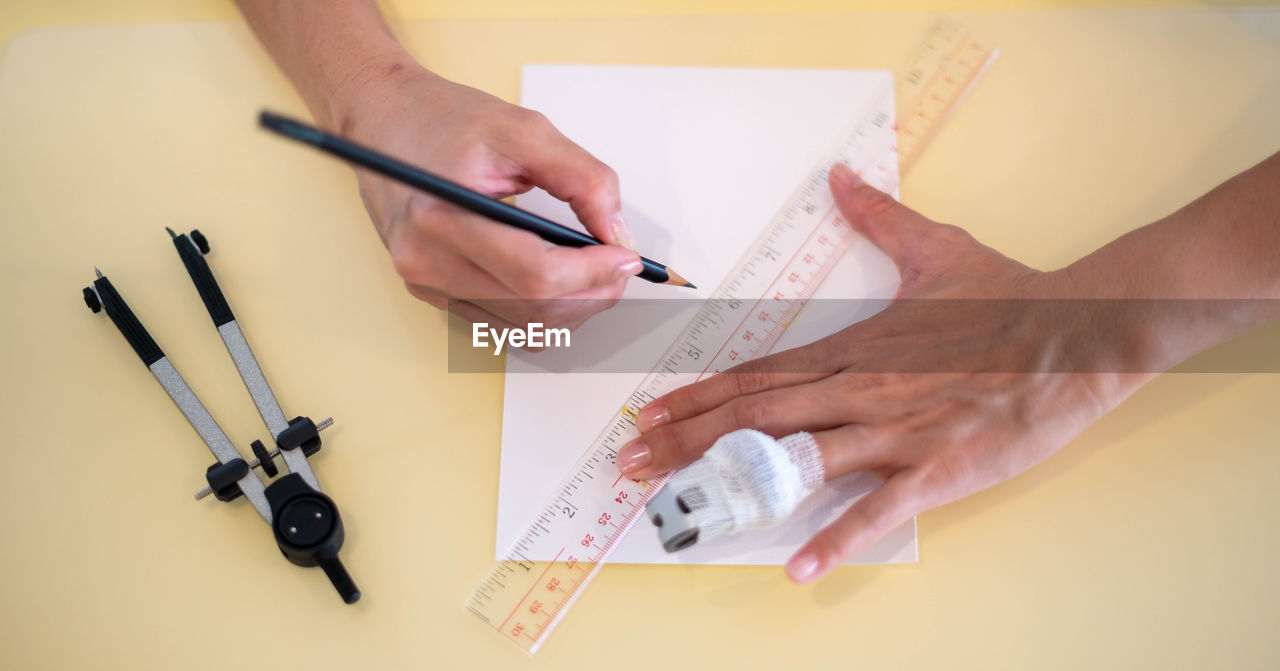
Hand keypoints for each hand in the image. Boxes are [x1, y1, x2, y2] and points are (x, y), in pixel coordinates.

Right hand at [339, 60, 640, 330]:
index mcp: (442, 218)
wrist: (385, 121)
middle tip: (620, 263)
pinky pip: (503, 324)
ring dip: (573, 307)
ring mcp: (426, 284)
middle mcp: (426, 262)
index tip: (627, 257)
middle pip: (534, 308)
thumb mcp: (524, 130)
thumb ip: (582, 179)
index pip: (536, 274)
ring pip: (524, 326)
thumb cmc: (445, 121)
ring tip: (595, 270)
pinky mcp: (433, 293)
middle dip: (592, 292)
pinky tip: (561, 281)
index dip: (593, 273)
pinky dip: (543, 310)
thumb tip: (616, 233)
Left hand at [616, 163, 1150, 582]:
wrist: (1076, 332)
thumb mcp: (935, 249)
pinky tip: (801, 566)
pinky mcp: (936, 467)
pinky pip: (877, 509)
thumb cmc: (1006, 297)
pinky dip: (838, 538)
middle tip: (634, 463)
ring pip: (795, 458)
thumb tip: (842, 176)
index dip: (697, 398)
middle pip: (754, 417)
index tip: (650, 415)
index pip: (755, 375)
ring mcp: (893, 431)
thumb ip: (878, 217)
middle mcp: (858, 389)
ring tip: (682, 507)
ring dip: (734, 483)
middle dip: (687, 441)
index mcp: (851, 348)